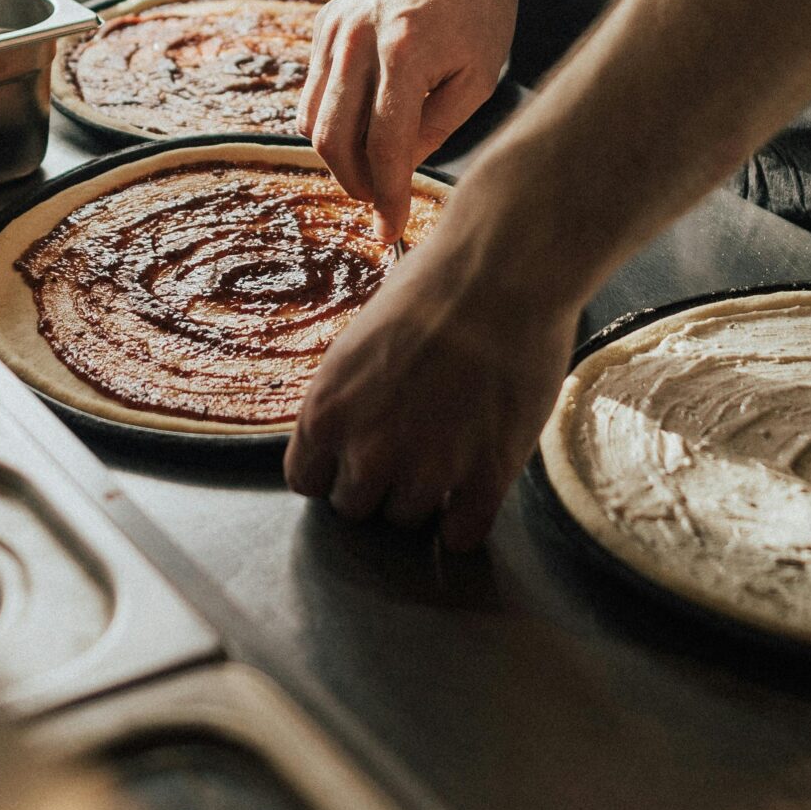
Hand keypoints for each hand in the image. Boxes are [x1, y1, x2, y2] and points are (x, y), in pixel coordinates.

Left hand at [284, 213, 578, 549]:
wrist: (503, 273)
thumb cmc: (434, 286)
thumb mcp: (360, 340)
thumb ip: (351, 397)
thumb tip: (355, 428)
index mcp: (326, 412)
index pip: (308, 481)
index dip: (335, 468)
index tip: (358, 456)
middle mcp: (367, 451)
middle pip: (355, 508)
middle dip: (379, 484)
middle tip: (410, 451)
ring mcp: (428, 470)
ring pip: (409, 521)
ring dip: (426, 499)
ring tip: (450, 456)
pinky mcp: (485, 478)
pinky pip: (463, 536)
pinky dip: (468, 521)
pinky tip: (477, 487)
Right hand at [300, 0, 520, 239]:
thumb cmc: (480, 9)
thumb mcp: (478, 77)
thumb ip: (436, 128)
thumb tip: (396, 170)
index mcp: (405, 53)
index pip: (384, 145)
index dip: (386, 196)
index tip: (390, 230)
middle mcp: (359, 39)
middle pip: (334, 139)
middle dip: (355, 183)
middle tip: (379, 202)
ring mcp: (335, 30)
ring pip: (312, 119)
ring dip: (338, 157)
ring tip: (372, 169)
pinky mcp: (325, 24)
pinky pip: (313, 91)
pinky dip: (331, 121)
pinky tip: (362, 126)